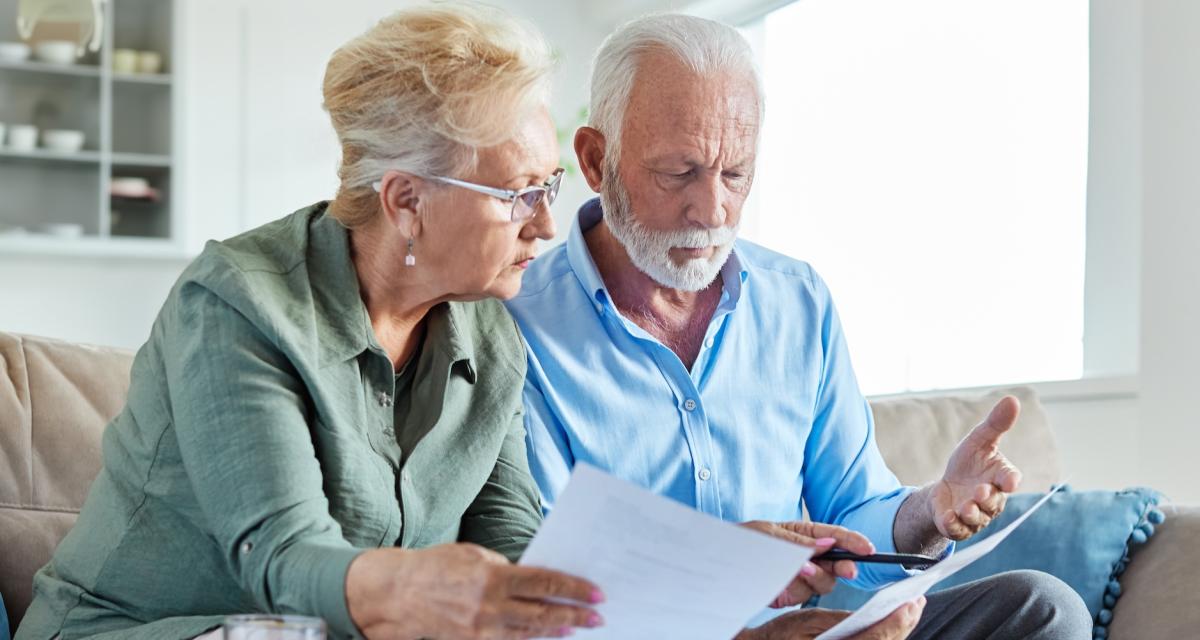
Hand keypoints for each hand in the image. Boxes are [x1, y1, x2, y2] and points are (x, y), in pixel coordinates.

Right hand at [346, 543, 603, 638]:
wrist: (396, 594)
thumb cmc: (436, 566)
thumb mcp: (472, 554)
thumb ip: (503, 566)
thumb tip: (532, 577)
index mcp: (492, 576)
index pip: (544, 583)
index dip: (573, 589)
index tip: (596, 593)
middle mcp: (489, 606)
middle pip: (542, 613)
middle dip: (574, 616)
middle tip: (597, 618)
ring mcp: (481, 629)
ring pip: (529, 632)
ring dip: (556, 631)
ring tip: (576, 628)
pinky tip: (545, 637)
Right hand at [737, 597, 925, 639]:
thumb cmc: (779, 635)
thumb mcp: (807, 620)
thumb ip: (841, 620)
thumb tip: (875, 615)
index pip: (874, 639)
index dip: (897, 621)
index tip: (912, 603)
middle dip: (904, 625)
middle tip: (918, 602)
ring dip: (897, 631)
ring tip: (909, 610)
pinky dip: (884, 636)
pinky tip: (891, 623)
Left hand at [741, 521, 875, 606]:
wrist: (720, 559)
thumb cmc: (743, 539)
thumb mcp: (768, 533)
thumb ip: (798, 541)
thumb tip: (828, 543)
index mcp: (804, 534)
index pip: (836, 536)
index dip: (854, 542)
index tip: (867, 548)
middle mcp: (807, 556)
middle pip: (837, 564)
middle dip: (844, 566)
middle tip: (848, 569)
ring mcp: (800, 577)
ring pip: (823, 583)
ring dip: (816, 576)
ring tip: (801, 568)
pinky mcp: (789, 594)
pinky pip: (802, 595)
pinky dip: (798, 587)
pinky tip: (787, 579)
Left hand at [931, 396, 1023, 539]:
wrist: (946, 487)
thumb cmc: (968, 464)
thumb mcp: (978, 441)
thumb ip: (996, 424)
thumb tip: (1012, 399)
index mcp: (999, 477)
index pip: (1010, 478)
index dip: (1010, 480)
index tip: (1009, 481)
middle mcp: (991, 499)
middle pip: (994, 502)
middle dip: (987, 498)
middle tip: (979, 491)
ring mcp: (976, 515)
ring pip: (978, 519)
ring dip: (972, 513)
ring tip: (965, 506)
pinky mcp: (959, 526)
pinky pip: (959, 530)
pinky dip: (953, 525)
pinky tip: (947, 517)